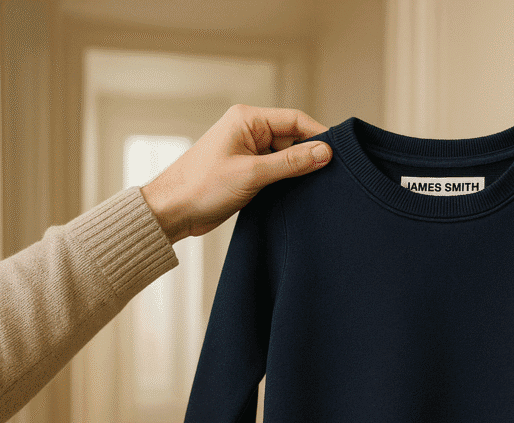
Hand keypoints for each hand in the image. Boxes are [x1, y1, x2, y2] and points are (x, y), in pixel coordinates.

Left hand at [140, 104, 331, 242]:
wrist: (172, 212)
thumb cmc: (201, 187)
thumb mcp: (252, 174)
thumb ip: (291, 162)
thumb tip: (325, 153)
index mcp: (247, 119)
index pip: (295, 120)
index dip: (320, 136)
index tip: (340, 156)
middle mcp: (249, 131)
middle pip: (294, 138)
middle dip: (311, 156)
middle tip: (331, 176)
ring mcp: (249, 151)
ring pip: (288, 156)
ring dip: (299, 171)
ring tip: (315, 188)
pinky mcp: (249, 171)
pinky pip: (278, 171)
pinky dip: (289, 181)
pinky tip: (299, 194)